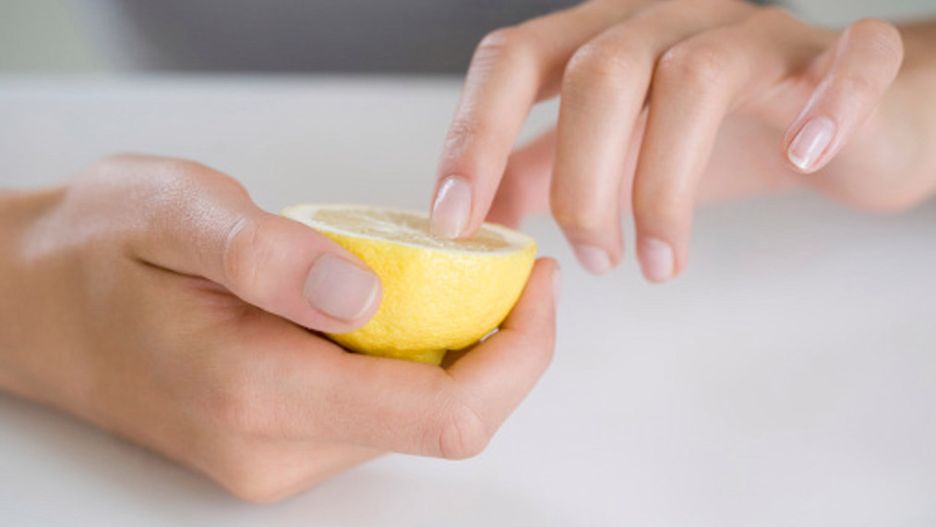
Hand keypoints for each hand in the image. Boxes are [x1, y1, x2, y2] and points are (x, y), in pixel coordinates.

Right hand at [0, 155, 557, 502]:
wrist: (30, 303)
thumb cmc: (92, 251)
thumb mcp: (172, 212)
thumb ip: (268, 256)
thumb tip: (366, 293)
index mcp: (255, 391)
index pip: (443, 412)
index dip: (517, 353)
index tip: (532, 281)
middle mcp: (274, 448)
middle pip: (446, 420)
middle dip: (497, 343)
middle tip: (500, 261)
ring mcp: (276, 456)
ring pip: (417, 416)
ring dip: (453, 346)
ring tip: (440, 270)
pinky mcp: (277, 445)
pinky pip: (380, 408)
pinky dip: (409, 355)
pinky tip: (391, 300)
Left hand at [430, 0, 935, 280]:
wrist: (839, 119)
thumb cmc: (717, 133)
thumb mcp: (611, 152)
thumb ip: (540, 169)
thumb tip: (476, 211)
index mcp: (603, 40)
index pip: (516, 60)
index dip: (474, 133)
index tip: (453, 219)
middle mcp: (668, 21)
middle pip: (600, 72)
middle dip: (580, 180)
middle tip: (593, 261)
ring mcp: (754, 32)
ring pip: (695, 77)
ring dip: (666, 185)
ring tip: (659, 263)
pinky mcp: (836, 59)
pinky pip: (848, 60)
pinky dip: (828, 106)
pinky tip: (802, 160)